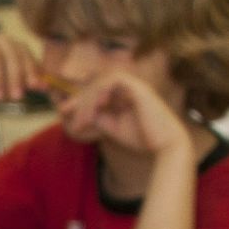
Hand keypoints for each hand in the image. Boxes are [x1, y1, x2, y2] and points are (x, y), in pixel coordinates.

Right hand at [0, 33, 47, 105]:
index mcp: (16, 45)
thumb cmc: (1, 87)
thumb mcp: (18, 86)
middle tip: (17, 97)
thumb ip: (32, 83)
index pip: (25, 53)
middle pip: (11, 54)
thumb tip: (45, 86)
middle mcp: (0, 40)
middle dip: (15, 77)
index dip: (31, 69)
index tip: (34, 87)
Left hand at [57, 71, 190, 156]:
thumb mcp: (112, 127)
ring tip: (81, 120)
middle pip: (94, 85)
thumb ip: (97, 117)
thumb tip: (81, 112)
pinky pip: (113, 82)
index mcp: (121, 96)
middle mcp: (127, 87)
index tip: (63, 112)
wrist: (164, 145)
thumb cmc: (142, 138)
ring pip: (101, 83)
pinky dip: (101, 92)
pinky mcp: (137, 87)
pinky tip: (96, 107)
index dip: (78, 100)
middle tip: (63, 112)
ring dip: (87, 100)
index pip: (94, 92)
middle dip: (77, 99)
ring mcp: (133, 85)